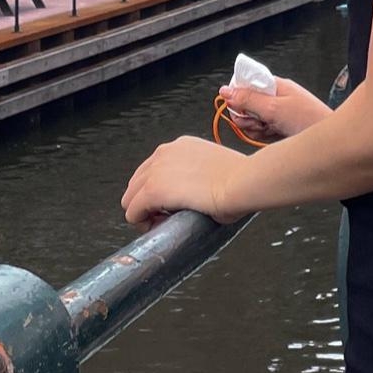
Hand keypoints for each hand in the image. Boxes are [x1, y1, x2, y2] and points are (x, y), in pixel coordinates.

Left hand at [122, 136, 242, 230]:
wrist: (241, 181)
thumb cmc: (239, 179)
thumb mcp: (214, 168)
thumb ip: (199, 176)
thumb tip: (199, 192)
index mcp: (180, 146)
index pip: (153, 169)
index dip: (160, 192)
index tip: (173, 205)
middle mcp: (164, 153)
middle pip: (137, 183)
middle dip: (148, 202)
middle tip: (167, 216)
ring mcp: (155, 171)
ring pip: (130, 198)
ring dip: (144, 213)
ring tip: (164, 222)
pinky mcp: (152, 191)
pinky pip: (133, 213)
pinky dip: (142, 224)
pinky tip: (159, 227)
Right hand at [218, 76, 332, 142]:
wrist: (331, 142)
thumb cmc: (307, 119)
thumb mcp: (274, 108)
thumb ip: (248, 100)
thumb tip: (225, 90)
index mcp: (275, 85)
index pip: (246, 84)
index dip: (239, 98)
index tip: (242, 109)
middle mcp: (276, 97)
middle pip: (246, 105)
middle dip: (247, 117)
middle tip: (260, 122)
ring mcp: (277, 113)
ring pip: (252, 120)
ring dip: (255, 129)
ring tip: (269, 130)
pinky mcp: (279, 128)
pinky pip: (261, 131)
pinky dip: (263, 136)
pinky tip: (272, 137)